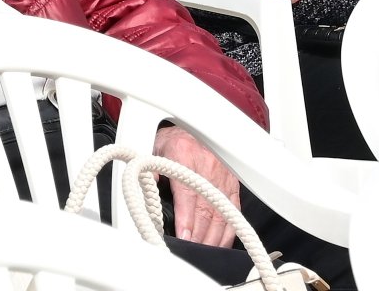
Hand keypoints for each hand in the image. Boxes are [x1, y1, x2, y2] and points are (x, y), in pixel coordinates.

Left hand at [152, 125, 240, 246]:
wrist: (193, 127)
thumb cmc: (172, 141)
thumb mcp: (154, 148)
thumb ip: (150, 169)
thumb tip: (145, 188)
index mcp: (184, 153)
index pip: (188, 191)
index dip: (187, 217)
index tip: (184, 236)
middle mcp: (207, 164)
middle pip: (207, 205)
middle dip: (200, 233)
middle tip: (191, 250)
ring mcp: (223, 174)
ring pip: (222, 211)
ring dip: (213, 235)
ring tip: (203, 251)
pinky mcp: (232, 183)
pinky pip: (234, 209)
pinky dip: (228, 229)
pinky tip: (220, 243)